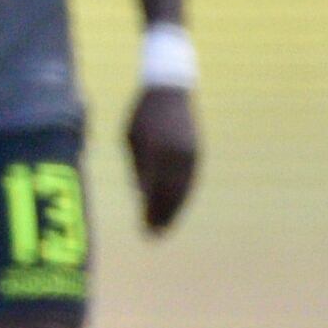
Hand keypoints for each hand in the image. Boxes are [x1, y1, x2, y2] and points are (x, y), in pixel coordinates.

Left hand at [126, 85, 198, 232]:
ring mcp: (189, 153)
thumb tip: (143, 198)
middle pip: (170, 193)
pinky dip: (183, 196)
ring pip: (184, 189)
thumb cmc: (142, 117)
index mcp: (156, 150)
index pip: (154, 189)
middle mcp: (176, 154)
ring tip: (164, 228)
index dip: (150, 211)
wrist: (169, 91)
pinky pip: (190, 180)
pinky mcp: (196, 152)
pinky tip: (176, 209)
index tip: (144, 228)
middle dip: (162, 216)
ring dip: (175, 210)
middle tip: (153, 236)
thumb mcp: (132, 141)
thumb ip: (139, 169)